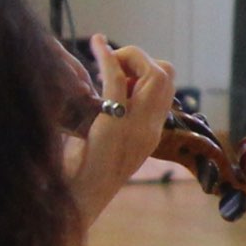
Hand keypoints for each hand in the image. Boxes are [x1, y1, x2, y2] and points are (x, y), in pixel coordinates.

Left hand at [65, 37, 180, 226]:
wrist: (78, 201)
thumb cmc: (82, 178)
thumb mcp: (106, 147)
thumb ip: (113, 124)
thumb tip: (104, 102)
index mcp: (151, 133)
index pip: (166, 88)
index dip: (145, 72)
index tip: (118, 76)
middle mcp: (151, 128)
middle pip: (166, 75)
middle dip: (141, 60)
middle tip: (115, 66)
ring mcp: (136, 126)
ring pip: (153, 73)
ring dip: (129, 58)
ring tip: (106, 61)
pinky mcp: (114, 124)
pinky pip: (117, 80)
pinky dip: (108, 57)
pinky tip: (96, 44)